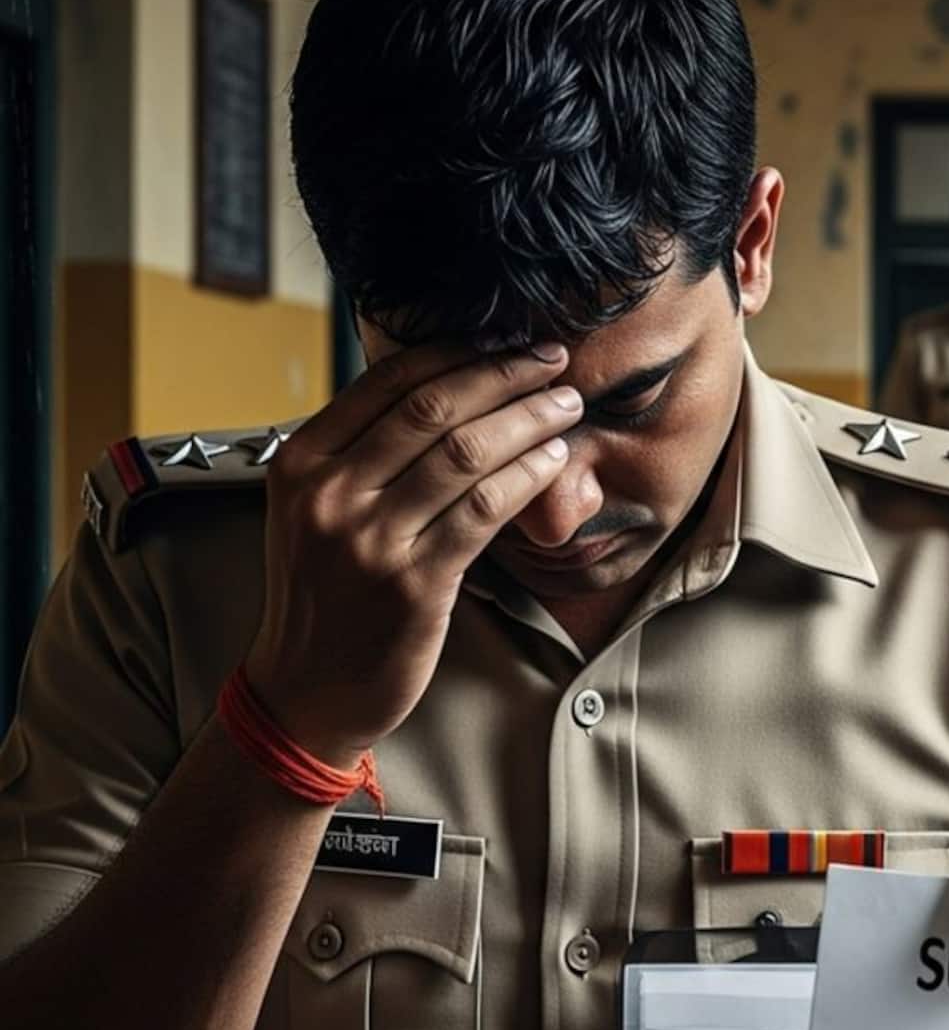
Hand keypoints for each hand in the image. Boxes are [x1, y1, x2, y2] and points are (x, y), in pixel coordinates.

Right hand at [242, 342, 583, 765]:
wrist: (305, 690)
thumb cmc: (325, 592)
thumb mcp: (315, 510)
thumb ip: (363, 453)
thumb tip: (445, 386)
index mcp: (300, 462)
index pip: (388, 381)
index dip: (458, 352)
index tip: (507, 339)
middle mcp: (328, 495)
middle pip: (433, 408)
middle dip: (503, 374)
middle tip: (552, 359)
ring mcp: (369, 541)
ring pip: (466, 454)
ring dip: (528, 420)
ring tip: (567, 404)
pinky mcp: (414, 585)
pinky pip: (485, 511)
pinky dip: (528, 477)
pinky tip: (556, 460)